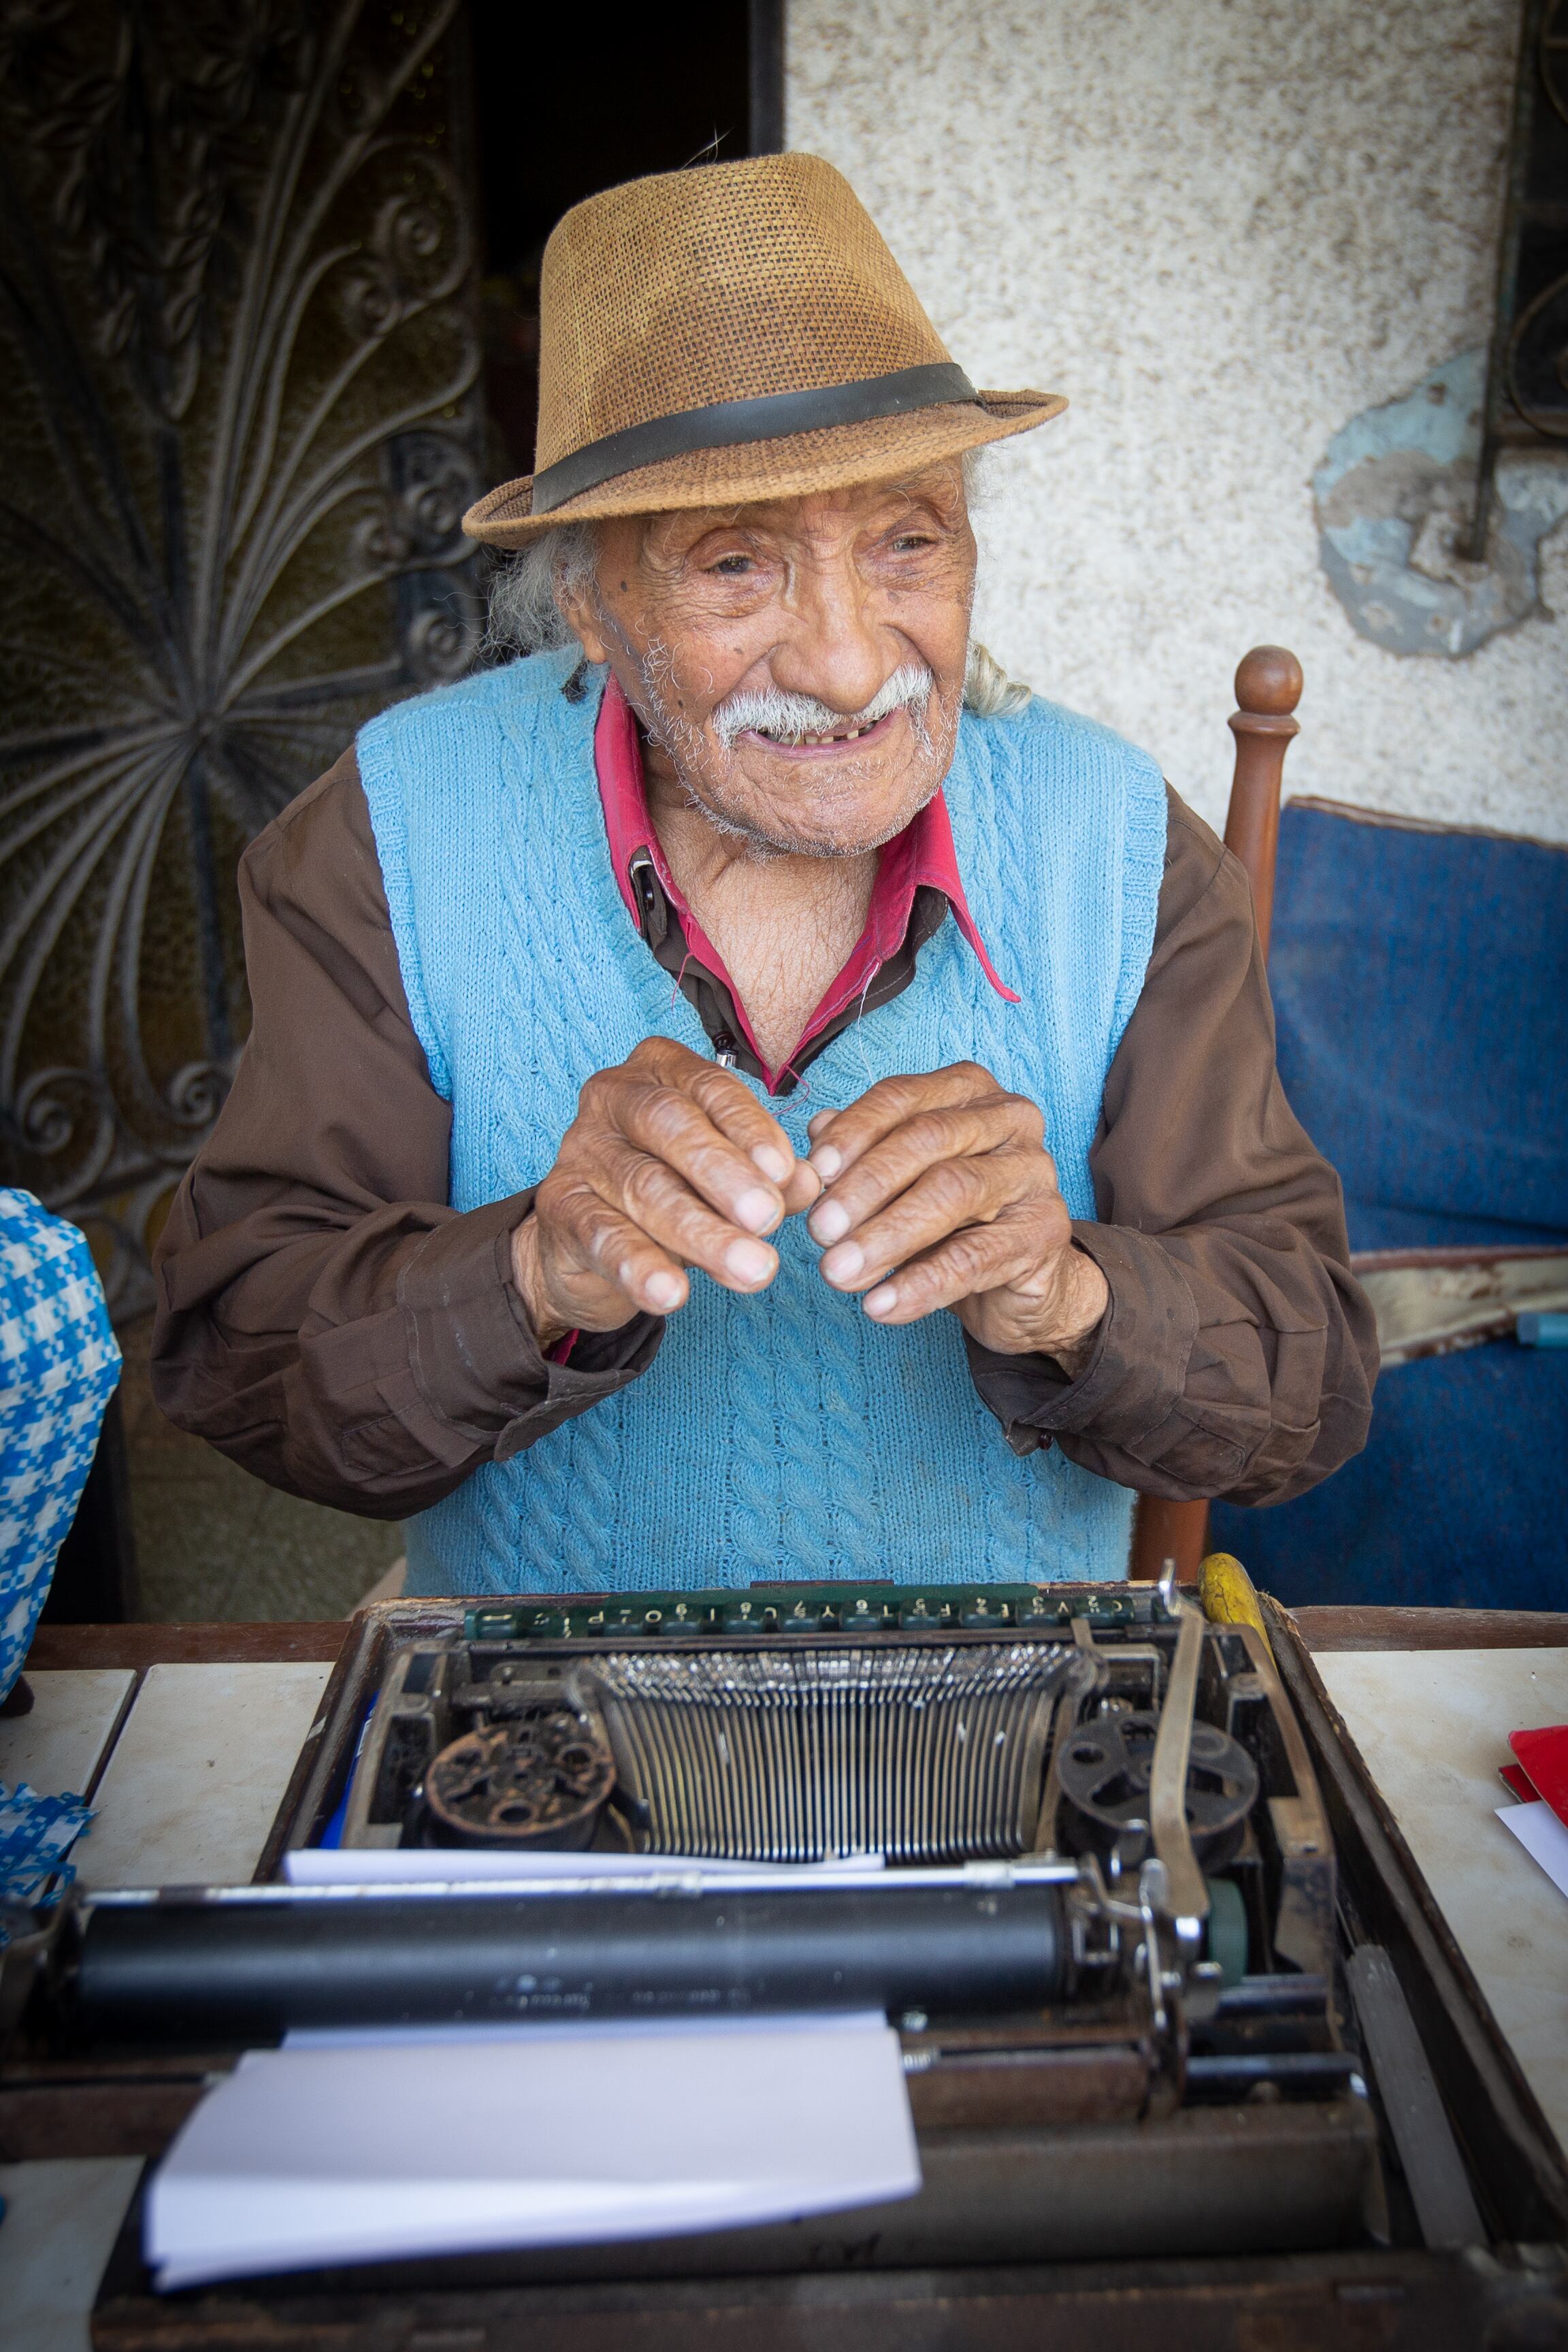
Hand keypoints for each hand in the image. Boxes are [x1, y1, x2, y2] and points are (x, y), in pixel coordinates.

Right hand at [510, 1038, 820, 1345]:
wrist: (590, 1239)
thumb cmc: (673, 1187)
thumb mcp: (726, 1179)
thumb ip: (768, 1178)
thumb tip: (808, 1183)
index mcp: (660, 1070)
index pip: (710, 1088)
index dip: (749, 1129)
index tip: (786, 1174)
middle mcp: (613, 1096)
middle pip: (670, 1125)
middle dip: (724, 1174)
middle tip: (768, 1220)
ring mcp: (580, 1148)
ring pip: (644, 1186)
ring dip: (701, 1232)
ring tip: (752, 1270)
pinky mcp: (559, 1203)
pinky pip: (601, 1234)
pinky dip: (639, 1267)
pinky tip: (672, 1294)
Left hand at [804, 1063, 1108, 1367]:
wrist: (1017, 1281)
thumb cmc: (950, 1219)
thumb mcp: (898, 1183)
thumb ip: (858, 1156)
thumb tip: (814, 1141)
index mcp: (967, 1089)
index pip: (901, 1097)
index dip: (853, 1133)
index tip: (814, 1173)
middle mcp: (1009, 1118)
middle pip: (927, 1140)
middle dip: (865, 1186)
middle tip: (819, 1231)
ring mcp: (1035, 1171)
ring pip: (953, 1192)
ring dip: (886, 1235)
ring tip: (838, 1273)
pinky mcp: (1046, 1230)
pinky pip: (975, 1257)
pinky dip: (921, 1285)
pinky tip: (880, 1305)